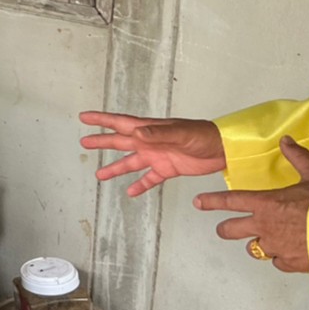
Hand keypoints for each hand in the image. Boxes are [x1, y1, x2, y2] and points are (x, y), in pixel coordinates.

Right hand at [79, 111, 226, 195]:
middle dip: (102, 142)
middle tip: (85, 142)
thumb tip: (136, 134)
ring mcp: (157, 156)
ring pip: (131, 163)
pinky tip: (131, 192)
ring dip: (115, 169)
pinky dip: (140, 185)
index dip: (101, 120)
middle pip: (120, 142)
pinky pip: (150, 179)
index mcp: (149, 130)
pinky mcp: (168, 169)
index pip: (120, 123)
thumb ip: (158, 133)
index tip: (84, 118)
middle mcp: (149, 142)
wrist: (224, 149)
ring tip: (100, 175)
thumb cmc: (203, 135)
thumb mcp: (180, 133)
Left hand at [193, 136, 308, 272]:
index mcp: (265, 203)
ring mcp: (276, 247)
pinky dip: (279, 257)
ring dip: (255, 244)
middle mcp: (265, 226)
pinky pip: (277, 262)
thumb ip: (297, 157)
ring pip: (253, 249)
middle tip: (223, 228)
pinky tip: (287, 252)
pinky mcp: (291, 262)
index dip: (211, 201)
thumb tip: (286, 140)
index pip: (230, 201)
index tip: (198, 203)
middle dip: (225, 228)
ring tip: (262, 239)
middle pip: (231, 230)